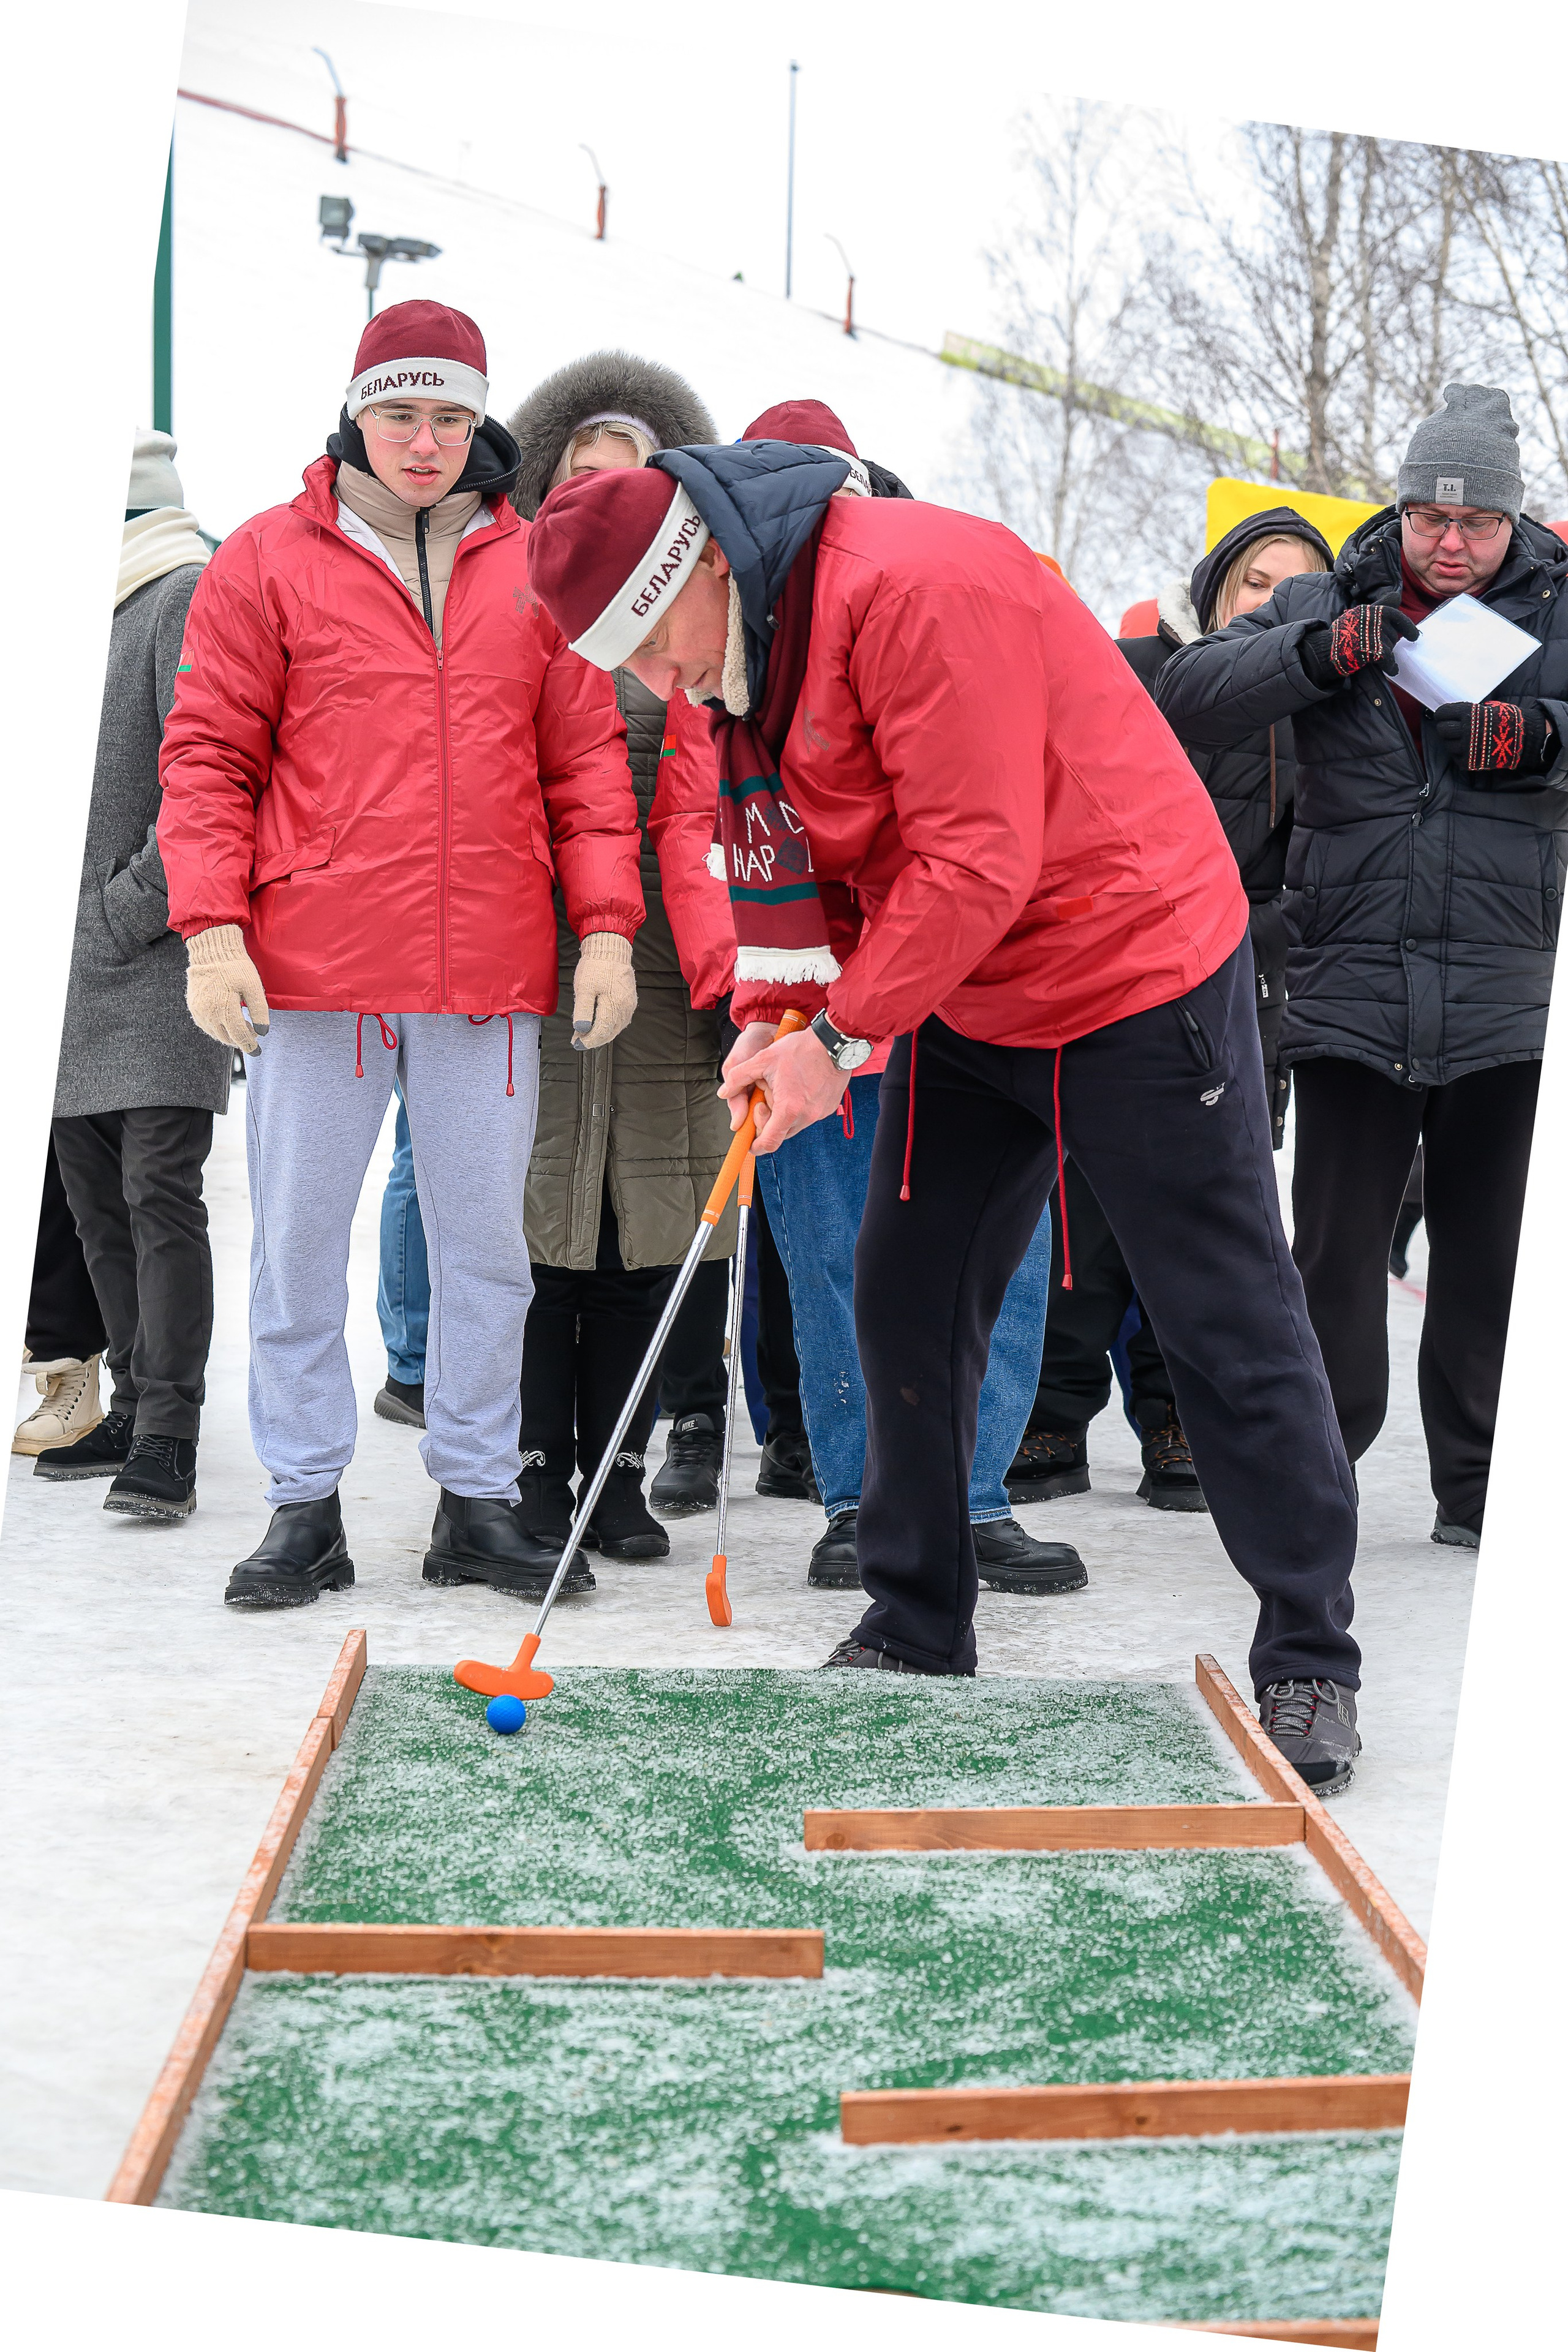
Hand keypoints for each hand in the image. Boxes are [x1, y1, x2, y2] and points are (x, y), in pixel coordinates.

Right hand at [185, 923, 269, 1052]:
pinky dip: (218, 1029)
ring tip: (242, 1027)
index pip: (239, 1035)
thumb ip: (259, 1011)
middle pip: (226, 1037)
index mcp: (224, 1008)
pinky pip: (206, 1026)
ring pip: (215, 1034)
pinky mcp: (193, 1007)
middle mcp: (209, 1012)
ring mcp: (199, 1011)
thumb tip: (263, 1033)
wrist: (212, 952)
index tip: (257, 1050)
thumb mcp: (254, 986)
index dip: (249, 1045)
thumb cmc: (236, 967)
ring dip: (230, 1036)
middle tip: (252, 1036)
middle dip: (241, 1041)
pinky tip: (227, 1023)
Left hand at [571, 931, 636, 1049]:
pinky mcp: (629, 1000)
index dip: (588, 1040)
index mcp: (614, 1005)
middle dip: (594, 1039)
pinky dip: (609, 1026)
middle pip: (610, 1032)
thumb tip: (582, 1030)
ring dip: (602, 1034)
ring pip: (616, 1028)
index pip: (602, 1031)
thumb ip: (584, 1010)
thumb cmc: (596, 966)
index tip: (577, 1043)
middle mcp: (625, 1008)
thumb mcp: (584, 987)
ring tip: (587, 1035)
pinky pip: (620, 1019)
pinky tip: (600, 1025)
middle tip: (579, 1041)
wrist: (610, 948)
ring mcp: (629, 1005)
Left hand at [719, 1024, 844, 1153]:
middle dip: (768, 1119)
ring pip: (793, 1124)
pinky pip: (807, 1116)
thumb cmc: (801, 1049)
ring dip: (783, 1112)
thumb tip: (724, 1092)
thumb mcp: (763, 1059)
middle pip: (780, 1133)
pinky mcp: (828, 1108)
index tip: (749, 1140)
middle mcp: (806, 1116)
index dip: (756, 1145)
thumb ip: (738, 1077)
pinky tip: (797, 1086)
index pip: (769, 1142)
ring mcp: (820, 1113)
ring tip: (783, 1086)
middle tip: (766, 1094)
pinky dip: (798, 1107)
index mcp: (788, 1109)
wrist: (834, 1042)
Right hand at [1298, 604, 1418, 690]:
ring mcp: (1377, 634)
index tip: (1413, 635)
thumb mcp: (1357, 614)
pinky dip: (1392, 667)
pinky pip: (1390, 660)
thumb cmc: (1340, 634)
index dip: (1405, 624)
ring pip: (1391, 646)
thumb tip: (1397, 596)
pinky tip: (1392, 670)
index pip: (1393, 610)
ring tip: (1375, 658)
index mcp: (1372, 609)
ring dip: (1387, 654)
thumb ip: (1377, 607)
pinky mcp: (1377, 650)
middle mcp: (1377, 618)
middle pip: (1393, 633)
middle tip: (1376, 648)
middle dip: (1388, 642)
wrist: (1326, 651)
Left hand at [1433, 698, 1556, 777]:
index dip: (1442, 714)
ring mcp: (1465, 748)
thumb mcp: (1488, 708)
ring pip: (1447, 744)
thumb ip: (1470, 711)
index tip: (1443, 716)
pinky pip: (1454, 756)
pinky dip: (1459, 753)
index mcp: (1468, 713)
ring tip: (1464, 739)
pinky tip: (1469, 748)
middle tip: (1452, 727)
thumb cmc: (1506, 720)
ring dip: (1453, 741)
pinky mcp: (1467, 763)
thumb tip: (1454, 714)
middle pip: (1441, 729)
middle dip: (1445, 727)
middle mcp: (1464, 730)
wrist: (1523, 739)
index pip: (1442, 713)